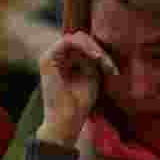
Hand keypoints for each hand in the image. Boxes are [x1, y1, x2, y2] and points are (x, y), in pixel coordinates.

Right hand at [35, 31, 117, 147]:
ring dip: (94, 48)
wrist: (66, 121)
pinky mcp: (48, 59)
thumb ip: (94, 61)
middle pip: (81, 40)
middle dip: (99, 50)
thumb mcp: (92, 77)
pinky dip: (85, 47)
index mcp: (64, 62)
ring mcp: (49, 57)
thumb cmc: (79, 105)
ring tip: (104, 62)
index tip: (111, 67)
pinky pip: (69, 42)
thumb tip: (101, 46)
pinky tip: (96, 57)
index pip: (83, 45)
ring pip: (76, 38)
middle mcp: (55, 57)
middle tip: (110, 65)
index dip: (99, 52)